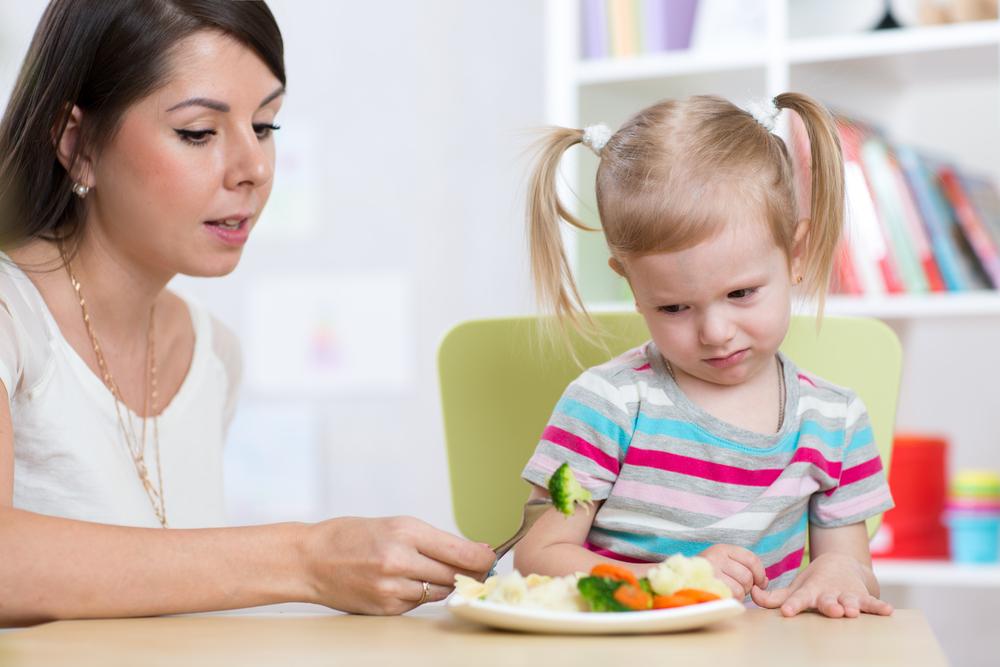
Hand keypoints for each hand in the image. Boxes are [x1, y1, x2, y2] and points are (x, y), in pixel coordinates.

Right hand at [300, 516, 495, 614]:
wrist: (310, 560)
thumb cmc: (351, 537)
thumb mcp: (394, 525)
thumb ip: (434, 540)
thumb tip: (475, 551)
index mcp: (404, 531)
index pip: (459, 551)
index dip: (482, 558)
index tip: (492, 558)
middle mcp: (399, 560)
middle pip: (453, 575)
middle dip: (469, 573)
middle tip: (478, 569)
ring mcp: (391, 588)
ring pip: (438, 592)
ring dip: (443, 585)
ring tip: (430, 572)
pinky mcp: (385, 608)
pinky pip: (418, 604)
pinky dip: (420, 595)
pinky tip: (407, 583)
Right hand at [699, 544, 767, 597]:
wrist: (677, 580)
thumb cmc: (705, 573)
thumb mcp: (723, 562)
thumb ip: (745, 567)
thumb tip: (765, 582)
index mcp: (721, 549)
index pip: (751, 559)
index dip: (760, 573)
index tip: (760, 583)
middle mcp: (715, 557)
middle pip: (747, 576)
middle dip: (748, 587)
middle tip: (738, 588)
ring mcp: (710, 572)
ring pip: (741, 589)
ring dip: (739, 595)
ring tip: (728, 592)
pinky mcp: (707, 587)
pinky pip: (730, 598)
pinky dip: (731, 601)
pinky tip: (723, 597)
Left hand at [750, 552, 893, 617]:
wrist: (841, 565)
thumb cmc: (814, 583)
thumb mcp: (795, 589)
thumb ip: (774, 597)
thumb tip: (753, 594)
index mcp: (809, 591)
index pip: (798, 599)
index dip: (793, 605)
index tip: (787, 612)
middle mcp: (828, 593)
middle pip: (828, 601)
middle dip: (829, 606)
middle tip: (831, 610)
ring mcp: (846, 594)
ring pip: (849, 601)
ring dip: (851, 605)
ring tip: (852, 611)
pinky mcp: (863, 596)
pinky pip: (871, 602)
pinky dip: (879, 607)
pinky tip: (888, 611)